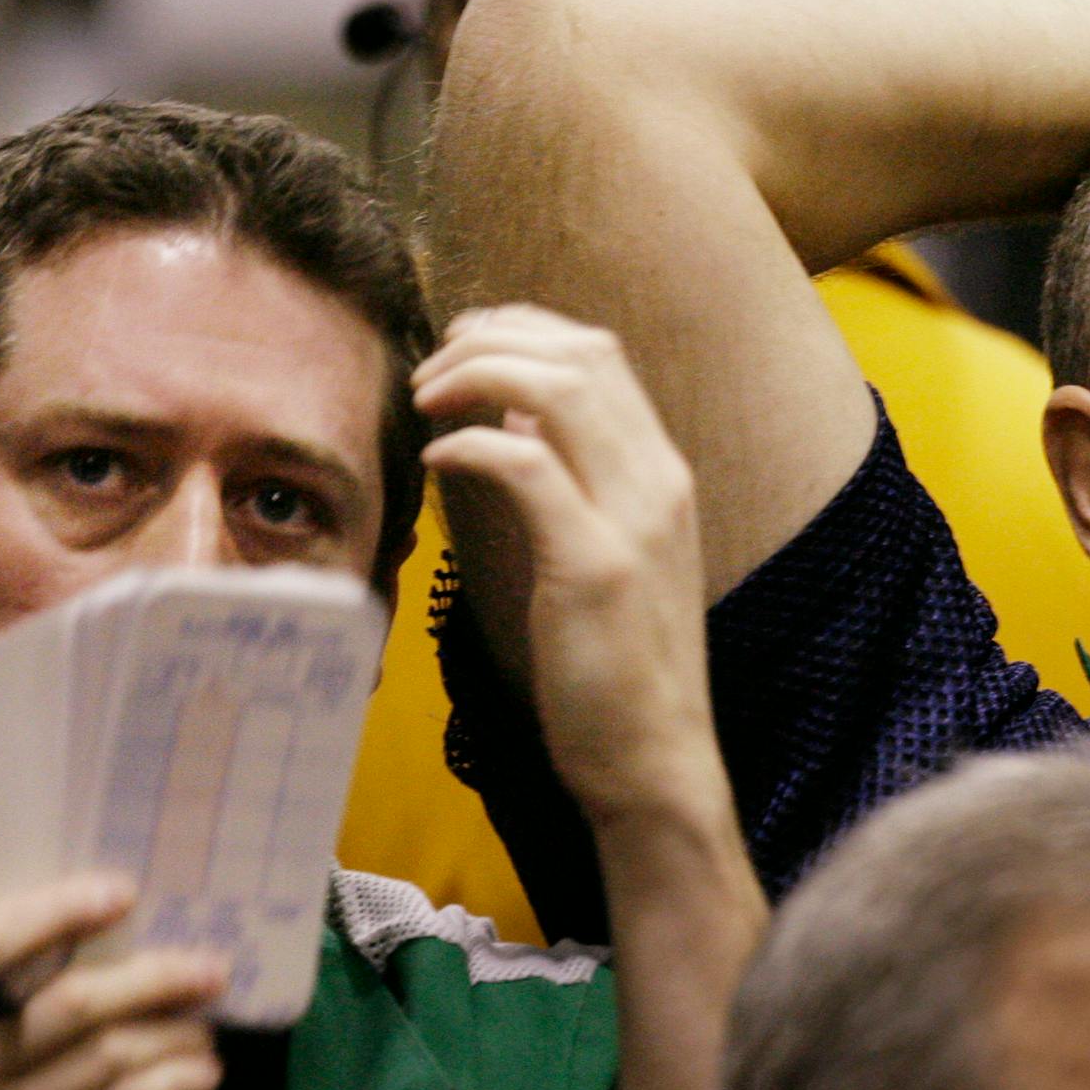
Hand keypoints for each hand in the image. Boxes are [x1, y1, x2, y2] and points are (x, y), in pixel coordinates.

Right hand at [0, 875, 226, 1089]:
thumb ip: (13, 1006)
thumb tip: (131, 929)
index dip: (58, 909)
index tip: (123, 891)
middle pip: (75, 1002)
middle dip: (158, 977)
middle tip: (210, 969)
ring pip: (117, 1055)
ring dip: (180, 1034)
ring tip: (203, 1030)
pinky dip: (183, 1081)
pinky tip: (201, 1074)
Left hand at [413, 305, 719, 825]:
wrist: (655, 760)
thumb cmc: (616, 669)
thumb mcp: (605, 555)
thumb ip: (575, 483)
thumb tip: (519, 416)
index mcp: (664, 475)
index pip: (601, 353)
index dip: (523, 330)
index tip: (462, 349)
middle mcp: (661, 480)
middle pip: (583, 350)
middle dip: (492, 337)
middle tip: (429, 370)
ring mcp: (634, 519)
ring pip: (560, 386)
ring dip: (478, 372)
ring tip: (425, 397)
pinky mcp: (595, 564)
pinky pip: (526, 463)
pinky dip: (472, 441)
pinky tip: (436, 456)